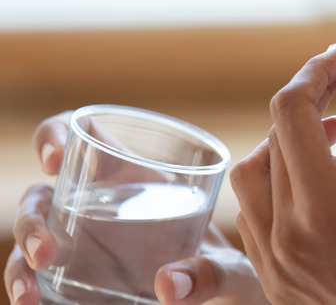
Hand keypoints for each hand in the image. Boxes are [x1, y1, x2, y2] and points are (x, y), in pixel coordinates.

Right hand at [4, 112, 268, 304]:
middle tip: (47, 252)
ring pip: (32, 238)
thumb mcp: (227, 269)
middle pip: (43, 195)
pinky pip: (37, 278)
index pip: (83, 135)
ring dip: (20, 263)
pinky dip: (25, 290)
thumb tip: (170, 288)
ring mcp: (80, 240)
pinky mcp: (74, 276)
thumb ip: (209, 273)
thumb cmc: (222, 263)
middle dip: (33, 219)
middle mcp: (97, 203)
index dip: (56, 134)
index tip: (55, 158)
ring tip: (28, 296)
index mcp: (132, 175)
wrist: (220, 294)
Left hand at [231, 42, 335, 303]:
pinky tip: (317, 178)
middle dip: (306, 99)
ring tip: (330, 132)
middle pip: (271, 138)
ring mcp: (274, 264)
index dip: (317, 71)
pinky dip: (279, 181)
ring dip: (285, 141)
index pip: (292, 112)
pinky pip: (256, 214)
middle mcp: (285, 237)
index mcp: (324, 209)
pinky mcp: (275, 282)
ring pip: (252, 176)